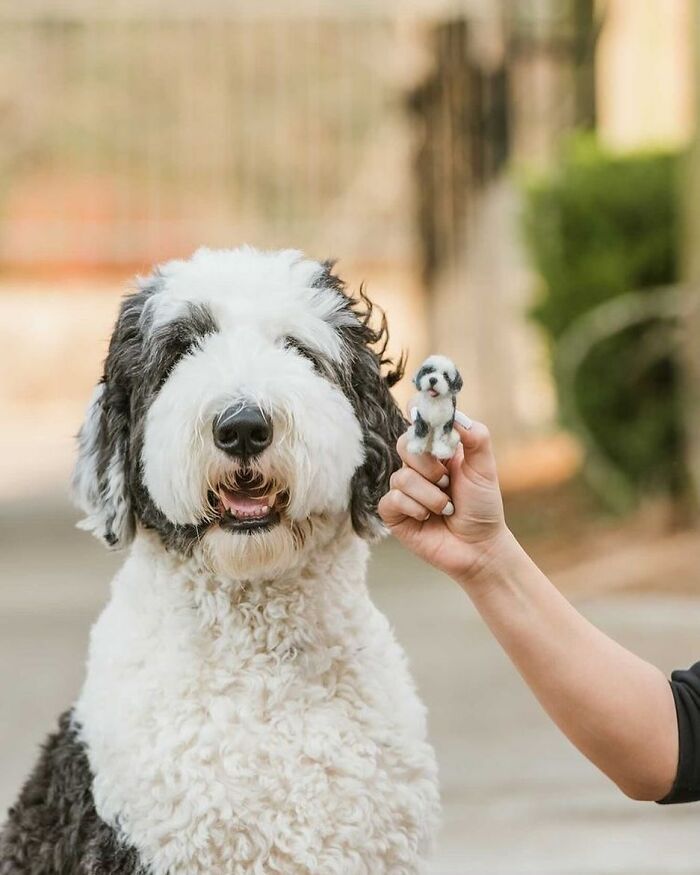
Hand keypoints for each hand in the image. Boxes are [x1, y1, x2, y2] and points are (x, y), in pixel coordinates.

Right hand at [378, 418, 508, 584]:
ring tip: (446, 508)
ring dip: (430, 495)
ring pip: (401, 477)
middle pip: (404, 444)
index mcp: (438, 449)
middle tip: (447, 481)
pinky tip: (428, 518)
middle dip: (428, 465)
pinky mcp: (394, 512)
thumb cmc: (482, 507)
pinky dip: (415, 508)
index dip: (419, 415)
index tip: (427, 419)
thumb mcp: (484, 468)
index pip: (418, 420)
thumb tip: (456, 416)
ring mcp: (404, 489)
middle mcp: (417, 466)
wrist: (479, 547)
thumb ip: (475, 437)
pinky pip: (393, 499)